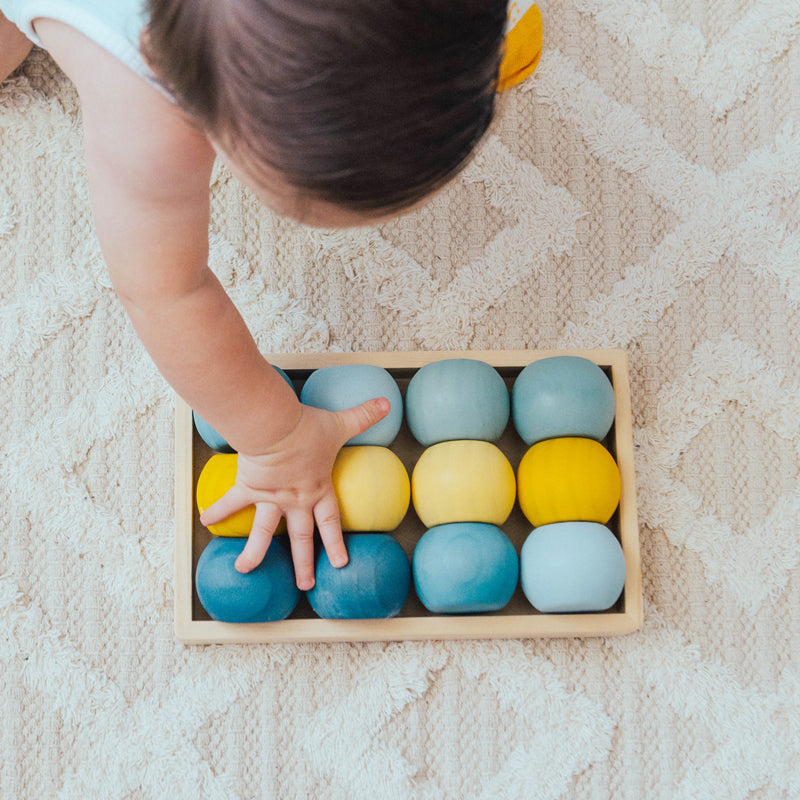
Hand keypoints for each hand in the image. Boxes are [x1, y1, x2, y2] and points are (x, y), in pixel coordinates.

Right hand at [199, 396, 390, 589]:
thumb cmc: (307, 428)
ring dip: (254, 553)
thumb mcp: (340, 423)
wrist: (275, 427)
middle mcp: (295, 500)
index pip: (331, 523)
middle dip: (304, 564)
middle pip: (301, 538)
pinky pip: (232, 503)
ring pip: (262, 533)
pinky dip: (218, 511)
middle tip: (305, 585)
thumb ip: (363, 415)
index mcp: (318, 490)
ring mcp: (271, 497)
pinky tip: (205, 522)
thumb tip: (386, 402)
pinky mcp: (249, 487)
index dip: (336, 544)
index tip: (340, 564)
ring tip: (244, 569)